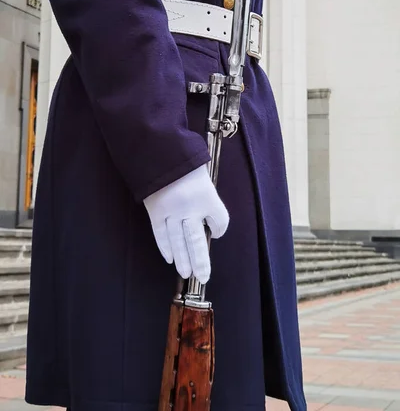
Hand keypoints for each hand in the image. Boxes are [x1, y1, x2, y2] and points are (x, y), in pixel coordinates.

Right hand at [143, 164, 228, 283]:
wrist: (159, 151)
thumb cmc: (186, 162)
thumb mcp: (205, 177)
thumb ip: (208, 199)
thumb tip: (209, 222)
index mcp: (207, 196)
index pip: (220, 219)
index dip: (220, 228)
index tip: (215, 231)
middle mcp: (190, 208)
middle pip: (197, 241)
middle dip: (201, 261)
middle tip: (203, 277)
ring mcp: (171, 211)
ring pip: (178, 242)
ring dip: (183, 260)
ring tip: (187, 273)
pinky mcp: (156, 211)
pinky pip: (161, 234)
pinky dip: (166, 247)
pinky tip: (170, 258)